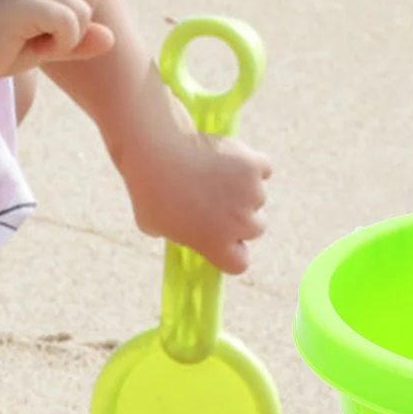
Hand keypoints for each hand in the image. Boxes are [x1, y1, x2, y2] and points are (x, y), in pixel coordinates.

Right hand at [0, 0, 114, 83]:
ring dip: (64, 39)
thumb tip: (113, 38)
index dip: (76, 18)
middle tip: (38, 38)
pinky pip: (69, 23)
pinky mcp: (23, 0)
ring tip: (28, 41)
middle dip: (75, 26)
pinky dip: (60, 43)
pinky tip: (31, 46)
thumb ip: (78, 39)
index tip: (43, 31)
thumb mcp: (46, 44)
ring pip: (82, 11)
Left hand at [120, 112, 270, 273]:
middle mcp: (240, 224)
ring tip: (216, 173)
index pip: (240, 263)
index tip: (225, 238)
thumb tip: (187, 227)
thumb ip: (177, 232)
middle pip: (257, 227)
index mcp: (216, 244)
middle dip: (243, 216)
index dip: (234, 250)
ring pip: (258, 194)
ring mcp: (251, 194)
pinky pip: (263, 168)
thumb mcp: (152, 224)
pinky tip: (231, 158)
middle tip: (221, 200)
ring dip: (245, 186)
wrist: (156, 150)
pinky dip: (252, 164)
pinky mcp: (254, 166)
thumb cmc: (148, 188)